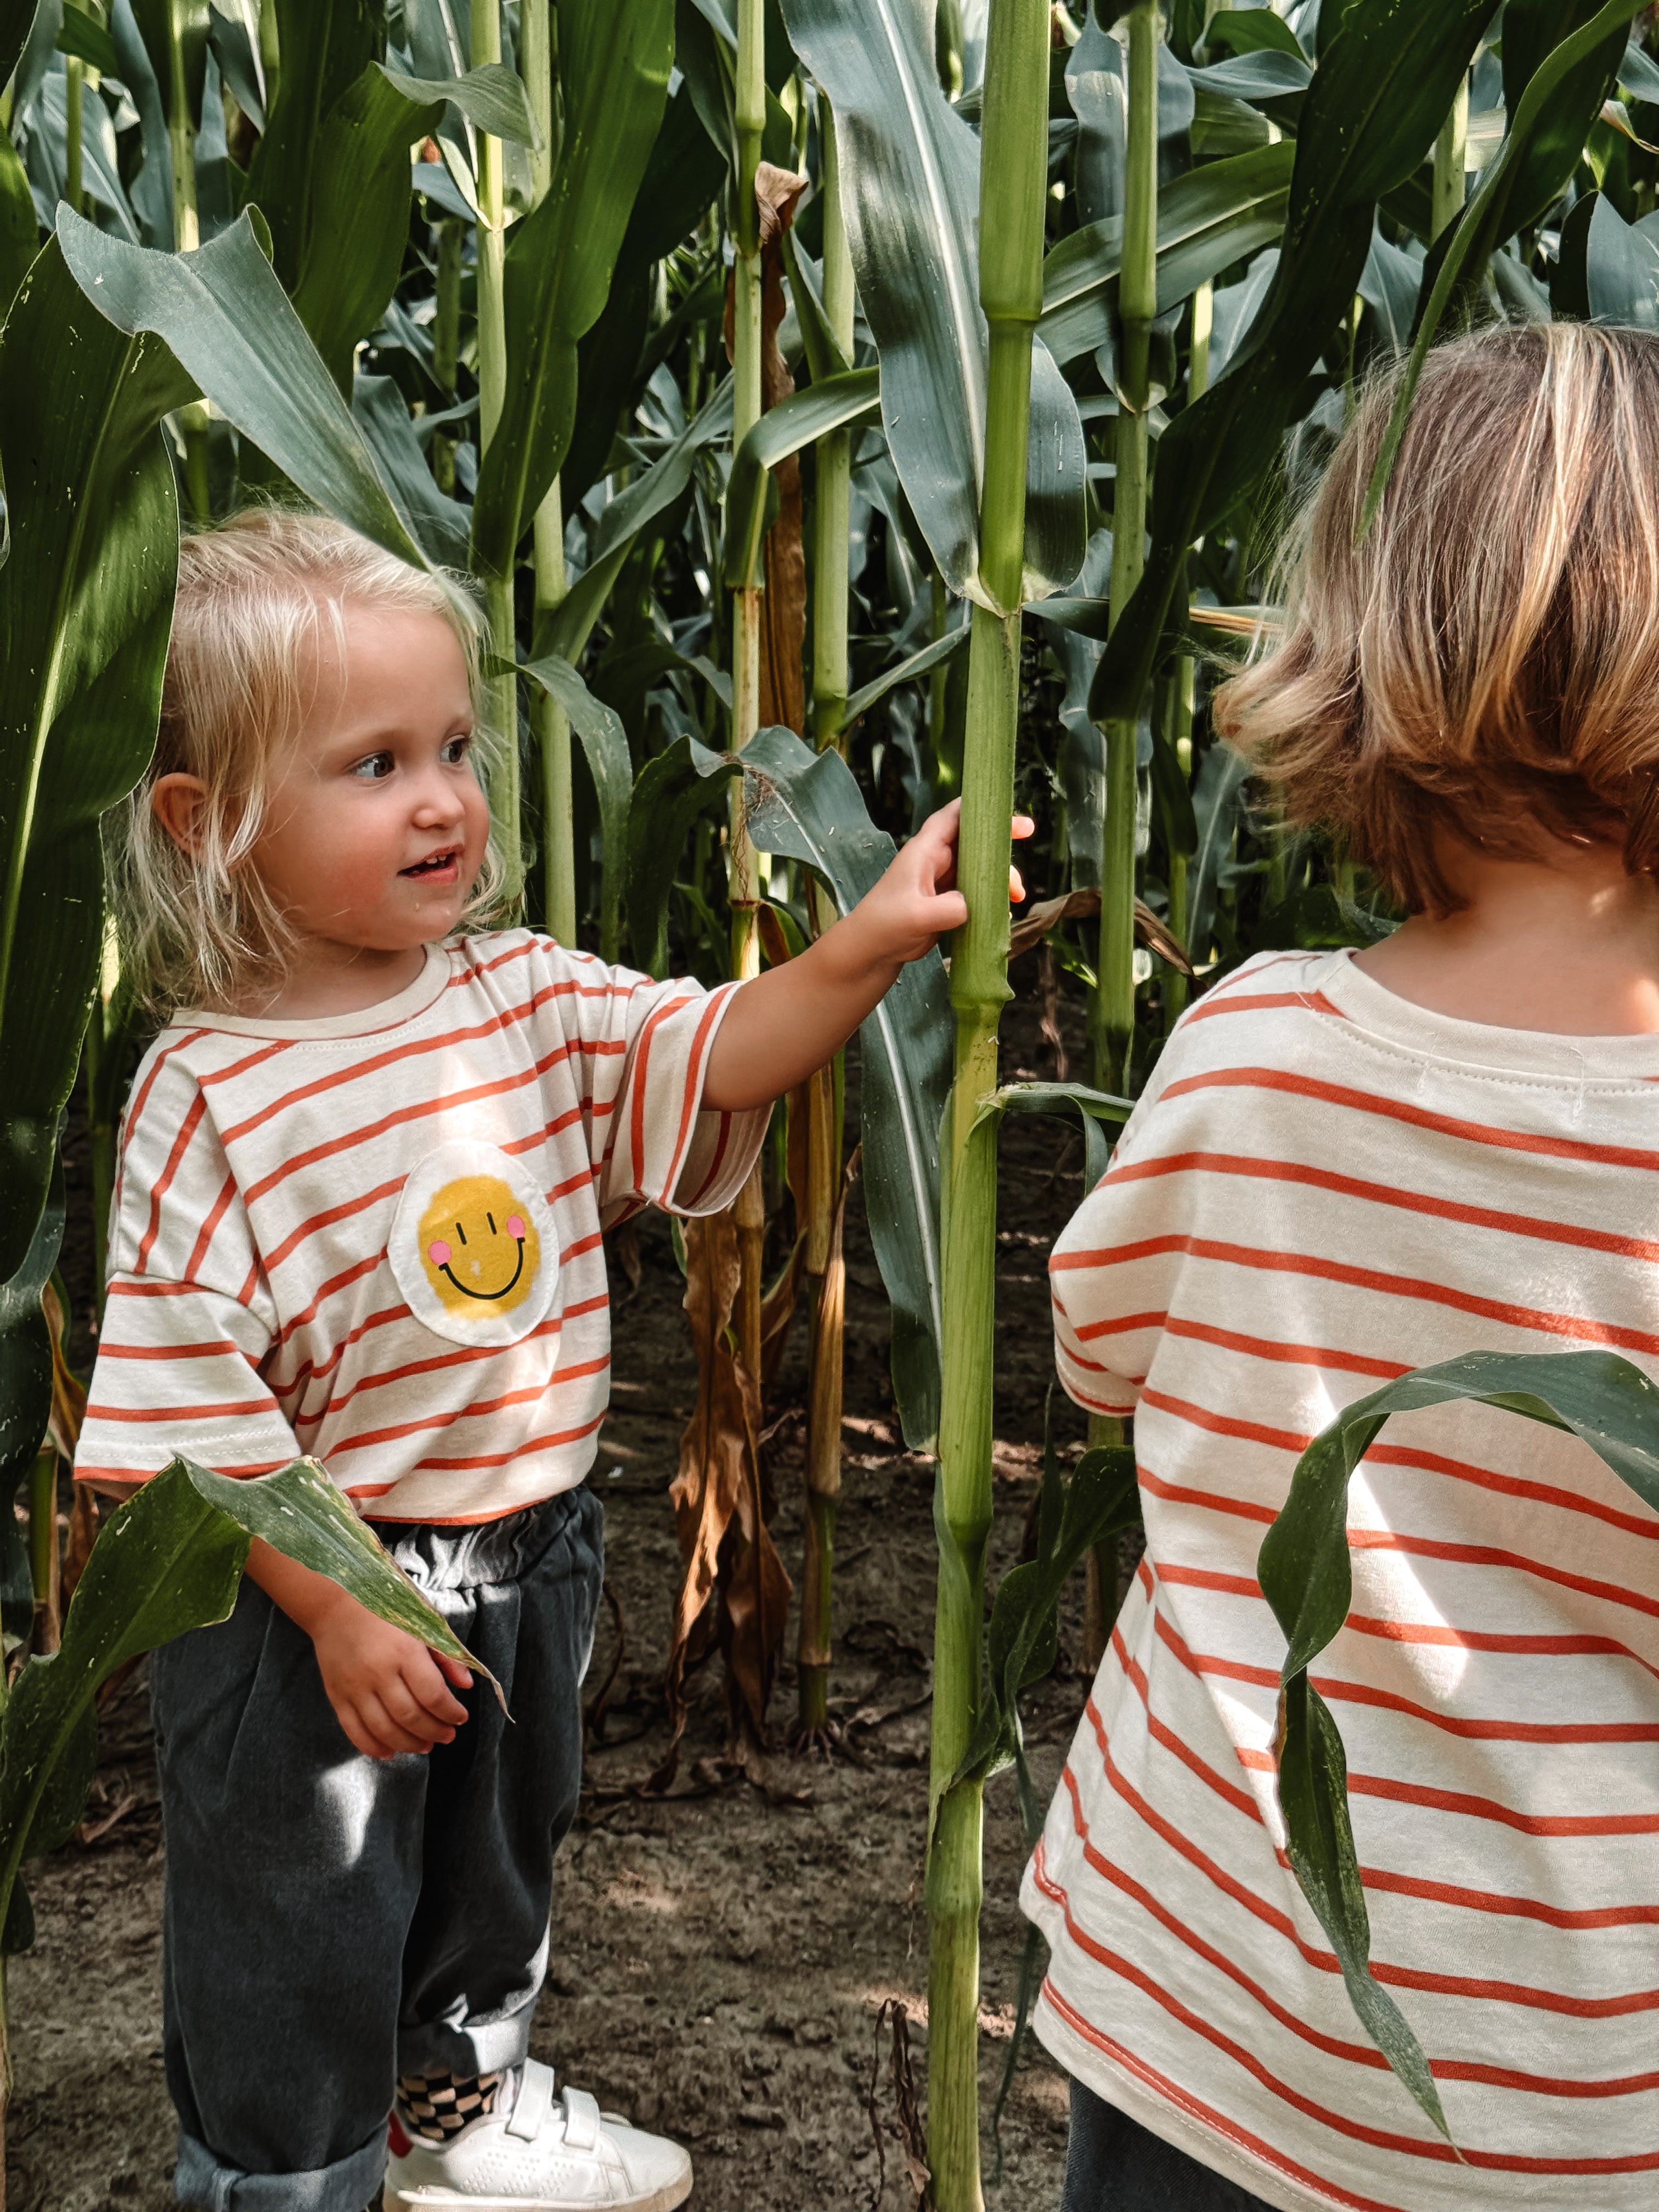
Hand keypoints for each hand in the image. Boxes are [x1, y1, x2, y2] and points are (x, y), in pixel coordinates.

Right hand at [308, 1587, 473, 1759]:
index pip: (433, 1695)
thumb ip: (446, 1655)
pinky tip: (390, 1751)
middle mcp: (378, 1671)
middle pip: (410, 1716)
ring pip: (384, 1729)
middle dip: (434, 1732)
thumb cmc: (388, 1610)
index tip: (461, 1718)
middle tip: (448, 1736)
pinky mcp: (337, 1695)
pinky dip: (373, 1747)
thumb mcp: (424, 1622)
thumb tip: (467, 1686)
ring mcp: (355, 1686)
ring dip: (409, 1744)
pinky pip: (354, 1730)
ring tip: (425, 1746)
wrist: (336, 1603)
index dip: (450, 1713)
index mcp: (404, 1651)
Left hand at [844, 799, 1032, 968]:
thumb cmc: (884, 925)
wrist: (870, 952)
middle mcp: (934, 861)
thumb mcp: (917, 916)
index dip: (981, 809)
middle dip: (1000, 846)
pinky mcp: (946, 903)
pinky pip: (975, 893)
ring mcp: (941, 882)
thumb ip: (949, 908)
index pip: (953, 816)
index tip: (1011, 815)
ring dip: (1000, 879)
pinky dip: (991, 899)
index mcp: (924, 851)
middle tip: (1027, 841)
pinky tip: (1004, 914)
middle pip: (974, 841)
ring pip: (979, 869)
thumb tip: (973, 905)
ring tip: (1017, 897)